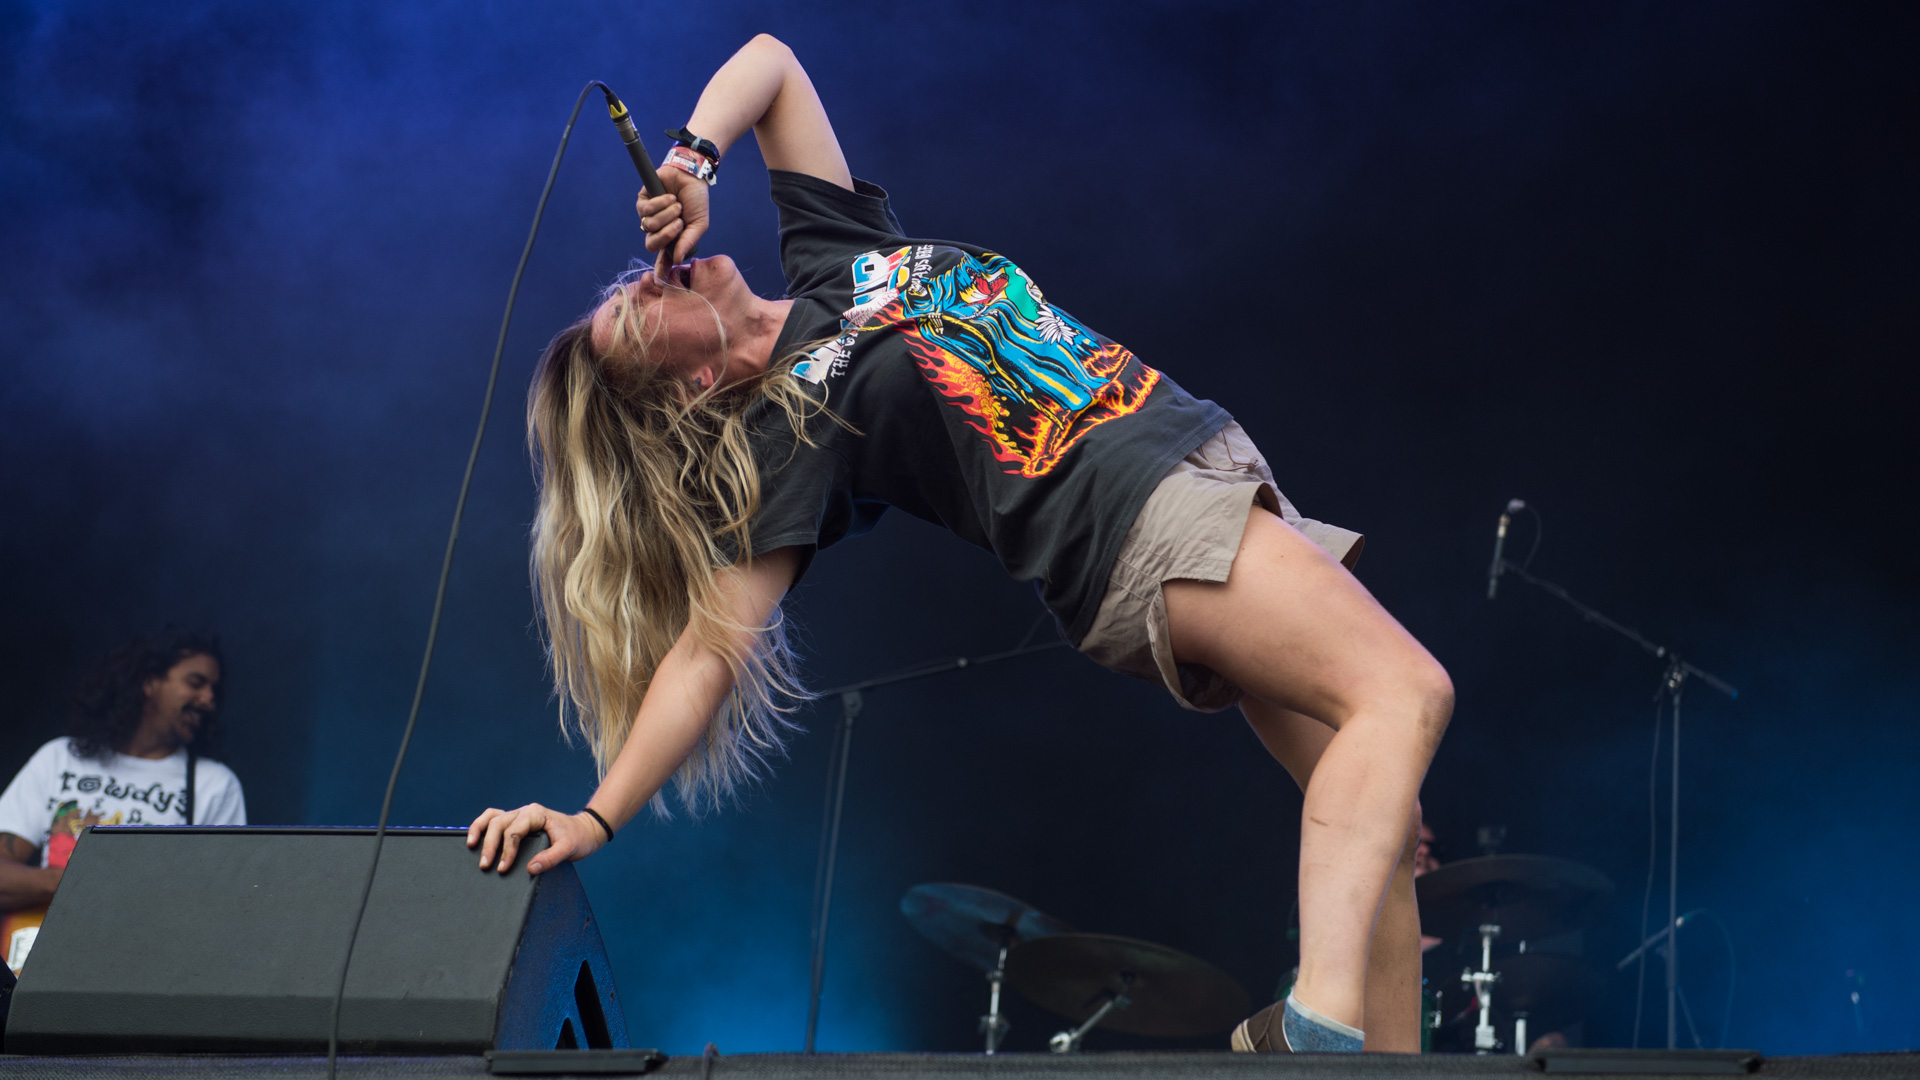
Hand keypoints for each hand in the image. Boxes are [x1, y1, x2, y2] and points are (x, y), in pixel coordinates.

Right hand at [466, 802, 605, 875]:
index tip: (503, 868)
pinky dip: (483, 826)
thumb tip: (530, 869)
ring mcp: (519, 815)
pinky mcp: (517, 822)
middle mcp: (524, 811)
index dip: (506, 850)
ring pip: (493, 817)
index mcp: (536, 814)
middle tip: (485, 865)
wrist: (585, 831)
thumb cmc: (577, 838)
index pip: (514, 831)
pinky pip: (495, 819)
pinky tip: (475, 839)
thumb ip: (550, 858)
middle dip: (489, 845)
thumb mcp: (568, 849)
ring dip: (480, 831)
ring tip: (470, 846)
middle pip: (499, 823)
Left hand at [638, 165, 710, 271]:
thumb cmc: (696, 201)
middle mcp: (658, 229)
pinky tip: (669, 197)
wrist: (691, 176)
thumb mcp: (698, 225)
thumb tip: (677, 260)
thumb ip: (688, 242)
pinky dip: (660, 203)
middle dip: (665, 234)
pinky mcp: (642, 201)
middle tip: (679, 224)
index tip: (659, 279)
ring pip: (649, 226)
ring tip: (676, 205)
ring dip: (666, 215)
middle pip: (651, 244)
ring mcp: (649, 215)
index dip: (660, 268)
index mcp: (671, 237)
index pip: (662, 256)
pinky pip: (645, 210)